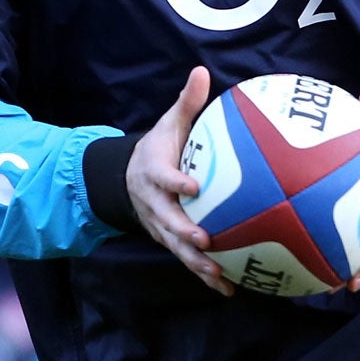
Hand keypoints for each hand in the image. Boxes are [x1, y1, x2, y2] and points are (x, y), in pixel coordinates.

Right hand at [127, 67, 232, 296]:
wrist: (129, 178)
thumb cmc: (158, 148)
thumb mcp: (167, 124)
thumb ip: (186, 103)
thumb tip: (201, 71)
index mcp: (154, 173)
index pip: (163, 178)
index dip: (176, 183)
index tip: (193, 186)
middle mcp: (155, 204)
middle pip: (168, 221)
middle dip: (185, 232)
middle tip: (206, 239)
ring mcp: (161, 226)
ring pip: (178, 248)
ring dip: (197, 262)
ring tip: (219, 274)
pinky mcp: (171, 241)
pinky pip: (188, 260)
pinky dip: (206, 276)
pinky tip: (230, 289)